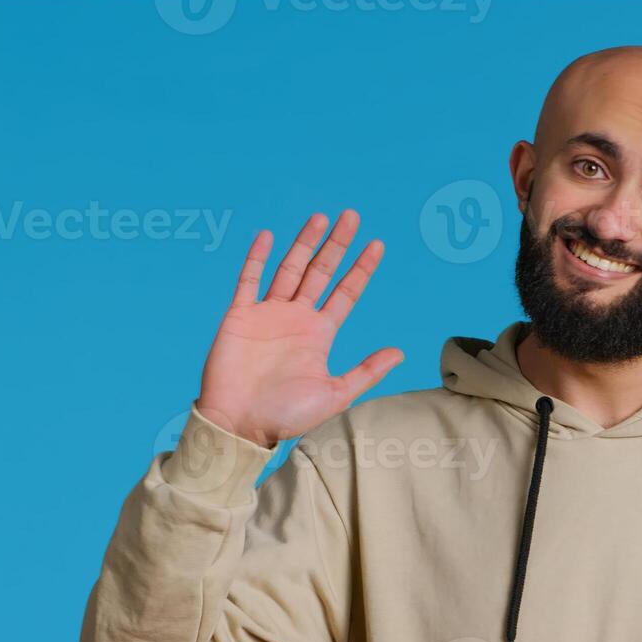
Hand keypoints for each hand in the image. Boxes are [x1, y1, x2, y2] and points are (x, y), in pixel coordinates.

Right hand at [197, 211, 402, 446]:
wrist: (240, 425)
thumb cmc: (286, 416)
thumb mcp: (336, 394)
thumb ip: (366, 371)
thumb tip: (400, 353)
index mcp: (319, 334)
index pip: (345, 292)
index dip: (361, 268)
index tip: (377, 244)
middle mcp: (296, 318)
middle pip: (320, 272)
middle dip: (336, 244)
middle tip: (352, 215)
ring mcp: (268, 314)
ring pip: (289, 268)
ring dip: (304, 243)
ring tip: (321, 218)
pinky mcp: (240, 316)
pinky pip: (249, 280)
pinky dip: (257, 258)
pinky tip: (268, 236)